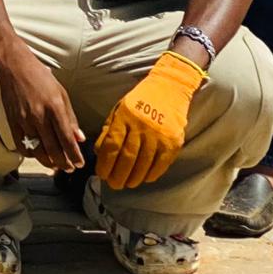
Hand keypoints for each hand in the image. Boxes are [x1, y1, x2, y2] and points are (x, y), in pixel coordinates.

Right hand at [0, 39, 86, 172]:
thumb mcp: (61, 93)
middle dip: (63, 162)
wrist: (14, 66)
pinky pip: (21, 145)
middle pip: (53, 149)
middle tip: (69, 168)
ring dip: (48, 161)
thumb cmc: (41, 77)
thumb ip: (70, 117)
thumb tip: (79, 138)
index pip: (67, 139)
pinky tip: (37, 154)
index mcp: (55, 107)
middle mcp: (40, 116)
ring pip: (38, 150)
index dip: (75, 155)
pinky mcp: (12, 122)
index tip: (80, 164)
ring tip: (55, 165)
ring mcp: (24, 120)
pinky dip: (30, 154)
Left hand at [93, 50, 206, 189]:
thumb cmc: (139, 100)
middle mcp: (141, 127)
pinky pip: (161, 164)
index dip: (105, 164)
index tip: (101, 174)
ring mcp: (158, 135)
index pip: (112, 147)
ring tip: (127, 184)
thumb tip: (99, 154)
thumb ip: (109, 131)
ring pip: (143, 164)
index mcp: (124, 118)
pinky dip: (151, 174)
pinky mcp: (173, 142)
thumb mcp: (119, 110)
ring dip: (134, 178)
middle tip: (114, 184)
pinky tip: (144, 179)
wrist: (169, 88)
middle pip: (127, 159)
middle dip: (118, 176)